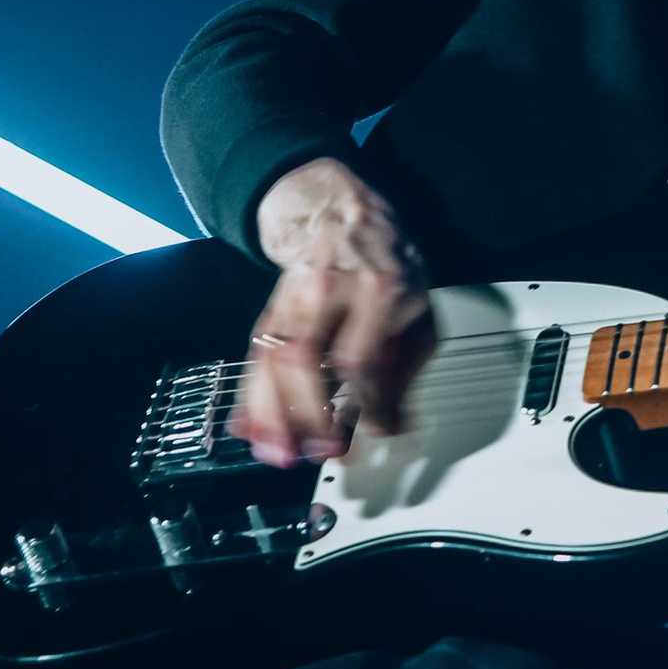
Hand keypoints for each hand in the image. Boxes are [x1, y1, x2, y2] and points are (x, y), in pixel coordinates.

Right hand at [231, 156, 436, 465]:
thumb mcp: (418, 306)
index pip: (362, 356)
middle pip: (307, 357)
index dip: (365, 403)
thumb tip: (395, 424)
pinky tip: (249, 427)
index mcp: (377, 289)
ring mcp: (293, 299)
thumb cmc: (385, 264)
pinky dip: (251, 397)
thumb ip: (408, 366)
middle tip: (321, 451)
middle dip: (309, 412)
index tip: (376, 434)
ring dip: (272, 414)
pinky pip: (254, 358)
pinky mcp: (270, 311)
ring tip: (278, 454)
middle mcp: (328, 291)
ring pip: (272, 359)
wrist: (337, 215)